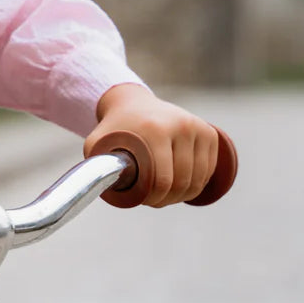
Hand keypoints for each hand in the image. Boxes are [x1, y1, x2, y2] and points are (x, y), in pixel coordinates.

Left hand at [84, 84, 219, 207]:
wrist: (132, 102)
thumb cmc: (114, 129)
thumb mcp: (97, 144)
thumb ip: (94, 167)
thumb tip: (95, 191)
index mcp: (156, 130)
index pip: (164, 180)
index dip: (155, 199)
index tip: (145, 200)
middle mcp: (181, 126)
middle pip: (183, 182)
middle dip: (168, 199)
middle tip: (154, 200)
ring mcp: (197, 128)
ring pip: (198, 179)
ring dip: (183, 194)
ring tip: (166, 194)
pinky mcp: (209, 132)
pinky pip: (209, 170)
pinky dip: (197, 183)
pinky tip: (182, 184)